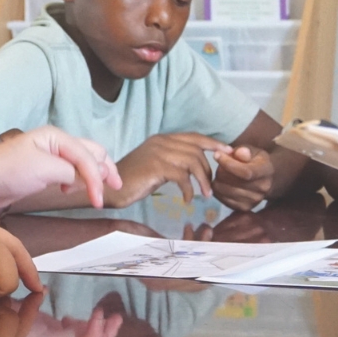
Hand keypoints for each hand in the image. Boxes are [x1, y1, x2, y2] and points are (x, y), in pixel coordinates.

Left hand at [0, 127, 121, 212]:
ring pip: (82, 161)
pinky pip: (70, 171)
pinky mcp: (43, 170)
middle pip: (91, 152)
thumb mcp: (43, 169)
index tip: (98, 200)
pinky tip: (70, 189)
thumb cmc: (8, 172)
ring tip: (97, 191)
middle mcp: (55, 142)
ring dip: (93, 174)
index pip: (87, 156)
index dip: (97, 177)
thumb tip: (85, 179)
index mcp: (56, 136)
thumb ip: (71, 172)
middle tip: (115, 187)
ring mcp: (49, 156)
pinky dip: (78, 179)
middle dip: (105, 168)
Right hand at [0, 302, 123, 336]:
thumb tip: (91, 331)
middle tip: (115, 317)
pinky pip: (73, 329)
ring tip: (102, 314)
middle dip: (104, 334)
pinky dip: (79, 323)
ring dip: (95, 326)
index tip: (100, 315)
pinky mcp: (50, 330)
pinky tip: (73, 318)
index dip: (96, 336)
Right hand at [108, 133, 231, 207]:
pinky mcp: (156, 166)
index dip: (212, 143)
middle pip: (196, 150)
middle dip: (209, 169)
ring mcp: (158, 152)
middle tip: (211, 186)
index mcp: (162, 139)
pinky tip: (186, 200)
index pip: (194, 137)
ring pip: (192, 162)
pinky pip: (182, 176)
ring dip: (202, 181)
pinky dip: (188, 189)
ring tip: (204, 195)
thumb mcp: (156, 165)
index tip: (228, 151)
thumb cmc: (134, 180)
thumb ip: (173, 161)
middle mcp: (161, 142)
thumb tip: (194, 166)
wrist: (109, 187)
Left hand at [213, 146, 274, 210]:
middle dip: (220, 170)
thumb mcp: (251, 151)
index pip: (245, 172)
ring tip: (222, 172)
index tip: (216, 154)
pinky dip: (217, 189)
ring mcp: (254, 201)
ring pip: (224, 190)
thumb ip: (244, 151)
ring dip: (217, 179)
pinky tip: (222, 182)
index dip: (228, 163)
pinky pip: (221, 198)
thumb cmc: (254, 160)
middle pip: (232, 181)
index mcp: (266, 171)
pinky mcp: (243, 208)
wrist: (263, 178)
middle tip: (219, 163)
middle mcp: (263, 188)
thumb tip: (239, 152)